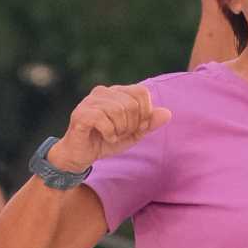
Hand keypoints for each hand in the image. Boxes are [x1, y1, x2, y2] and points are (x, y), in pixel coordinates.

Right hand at [50, 81, 171, 172]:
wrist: (80, 156)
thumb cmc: (106, 141)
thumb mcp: (133, 134)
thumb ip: (149, 123)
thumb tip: (168, 113)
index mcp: (116, 92)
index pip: (141, 92)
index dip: (145, 113)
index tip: (137, 128)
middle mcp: (103, 91)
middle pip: (131, 104)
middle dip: (131, 125)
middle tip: (121, 134)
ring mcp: (90, 101)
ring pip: (118, 111)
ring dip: (120, 130)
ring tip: (112, 136)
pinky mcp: (81, 114)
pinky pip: (103, 120)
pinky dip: (109, 134)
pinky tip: (105, 138)